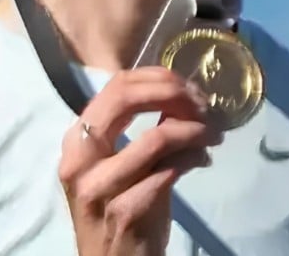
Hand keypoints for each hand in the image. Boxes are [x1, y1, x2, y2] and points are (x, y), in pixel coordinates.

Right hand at [58, 67, 221, 255]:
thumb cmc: (119, 210)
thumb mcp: (120, 166)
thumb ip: (140, 131)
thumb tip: (180, 95)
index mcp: (76, 141)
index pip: (115, 86)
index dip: (158, 78)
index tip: (188, 86)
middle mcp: (79, 160)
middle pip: (126, 99)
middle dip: (173, 93)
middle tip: (203, 104)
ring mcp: (100, 187)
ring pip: (156, 137)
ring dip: (194, 131)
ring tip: (212, 135)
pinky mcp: (126, 210)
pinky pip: (169, 170)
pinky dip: (193, 159)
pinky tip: (202, 160)